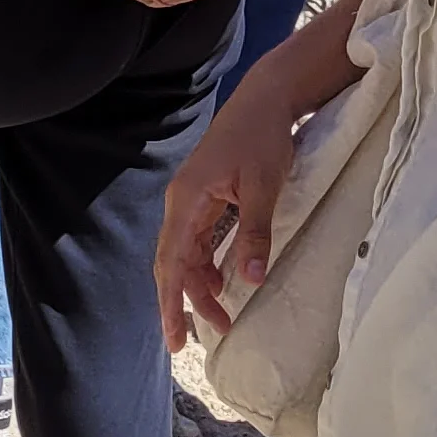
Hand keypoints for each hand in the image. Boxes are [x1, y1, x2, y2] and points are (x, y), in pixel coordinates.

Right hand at [155, 68, 301, 347]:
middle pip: (174, 262)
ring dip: (199, 284)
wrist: (265, 99)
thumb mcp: (263, 187)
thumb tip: (250, 280)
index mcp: (187, 200)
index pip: (172, 262)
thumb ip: (254, 234)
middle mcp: (182, 202)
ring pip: (186, 253)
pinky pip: (199, 239)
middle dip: (186, 302)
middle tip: (202, 338)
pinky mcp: (206, 196)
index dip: (171, 302)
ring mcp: (192, 199)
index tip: (174, 338)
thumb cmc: (262, 137)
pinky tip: (222, 280)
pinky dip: (207, 264)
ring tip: (222, 316)